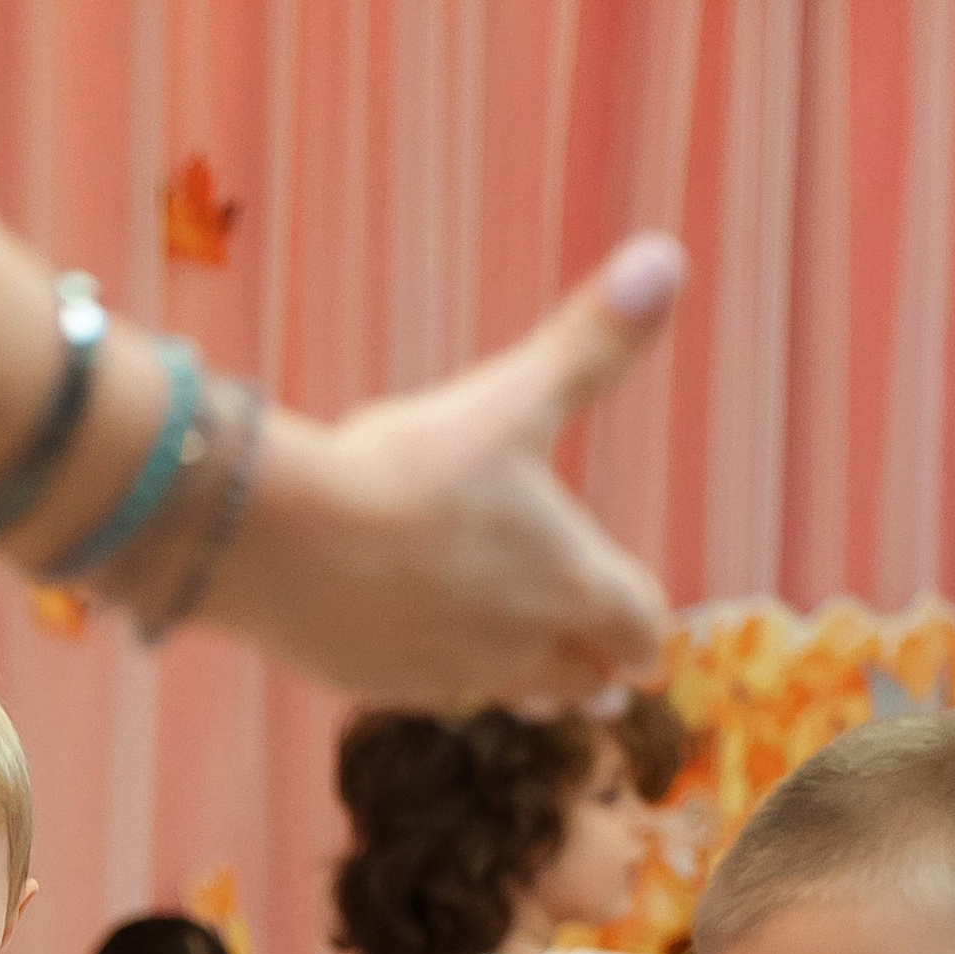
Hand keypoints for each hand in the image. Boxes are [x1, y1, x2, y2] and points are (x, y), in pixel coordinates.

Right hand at [216, 236, 684, 707]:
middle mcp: (519, 648)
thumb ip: (593, 341)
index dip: (648, 632)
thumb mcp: (513, 395)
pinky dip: (448, 679)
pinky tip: (431, 653)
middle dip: (596, 673)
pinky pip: (433, 695)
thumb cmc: (409, 468)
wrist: (286, 540)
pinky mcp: (380, 685)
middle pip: (581, 680)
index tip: (649, 644)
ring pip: (510, 698)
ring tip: (532, 687)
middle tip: (607, 680)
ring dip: (530, 689)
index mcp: (568, 585)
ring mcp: (449, 676)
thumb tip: (668, 255)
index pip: (638, 628)